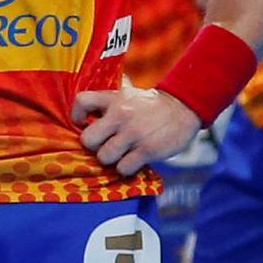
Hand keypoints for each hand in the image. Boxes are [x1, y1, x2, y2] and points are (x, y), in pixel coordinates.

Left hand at [74, 82, 200, 175]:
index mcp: (114, 98)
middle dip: (95, 146)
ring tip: (123, 153)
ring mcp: (134, 134)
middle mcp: (120, 115)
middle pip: (88, 139)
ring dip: (112, 159)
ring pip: (104, 157)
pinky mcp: (147, 150)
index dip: (77, 116)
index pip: (81, 101)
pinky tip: (135, 160)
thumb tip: (89, 105)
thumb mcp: (130, 94)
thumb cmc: (153, 105)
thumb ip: (110, 100)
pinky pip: (123, 168)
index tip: (85, 123)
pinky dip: (127, 167)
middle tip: (105, 144)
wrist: (185, 108)